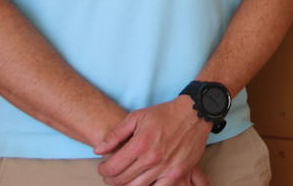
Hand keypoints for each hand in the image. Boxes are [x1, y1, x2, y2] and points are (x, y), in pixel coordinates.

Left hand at [94, 97, 210, 185]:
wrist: (194, 113)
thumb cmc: (165, 114)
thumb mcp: (137, 117)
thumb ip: (115, 134)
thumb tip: (98, 150)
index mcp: (139, 144)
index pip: (112, 168)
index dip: (103, 170)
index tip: (104, 167)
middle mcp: (151, 158)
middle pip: (122, 181)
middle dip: (112, 179)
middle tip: (112, 175)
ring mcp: (165, 168)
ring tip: (126, 179)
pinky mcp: (177, 173)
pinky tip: (143, 182)